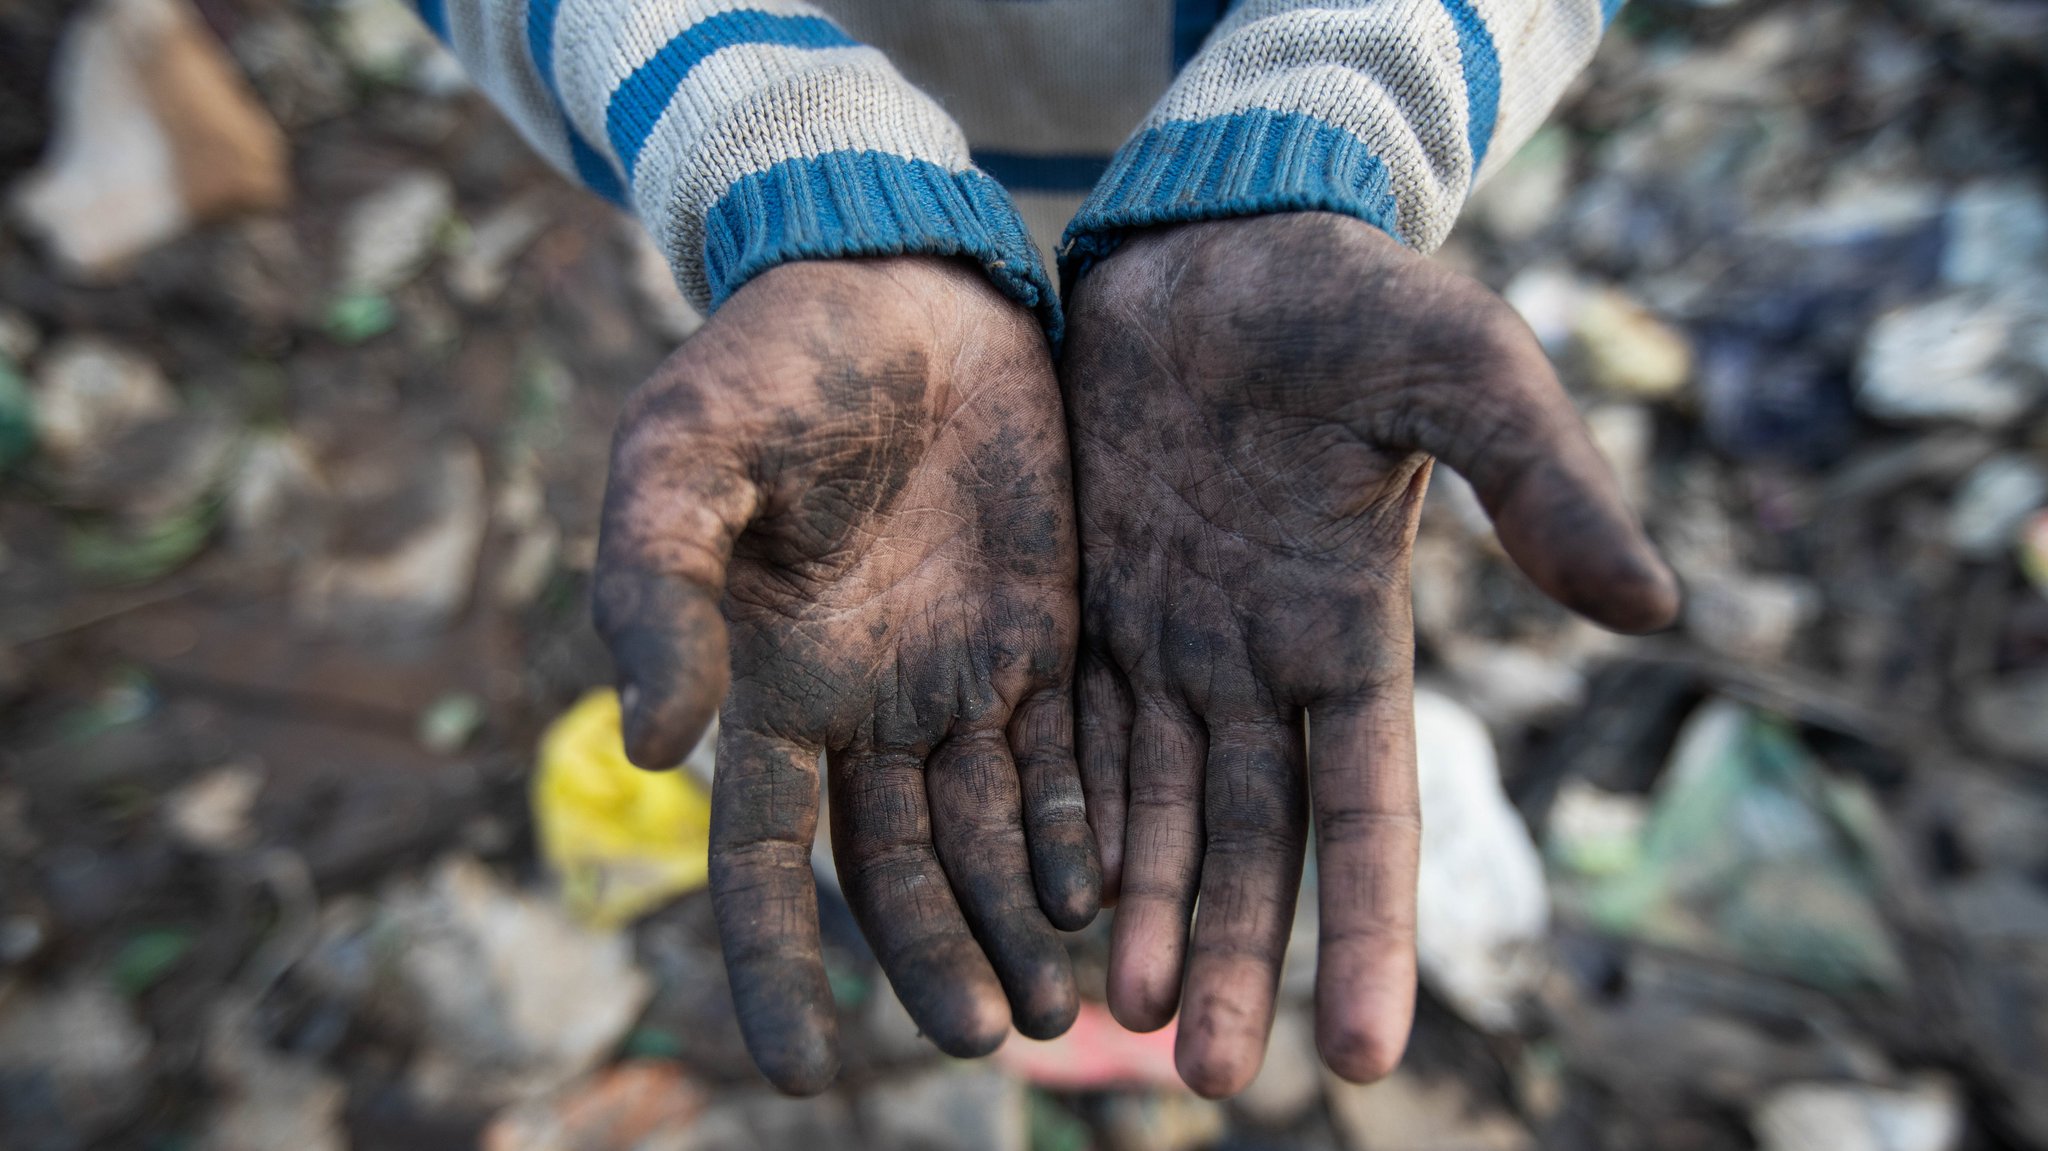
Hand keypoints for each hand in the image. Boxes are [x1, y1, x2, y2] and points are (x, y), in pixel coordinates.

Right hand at [593, 257, 1097, 1092]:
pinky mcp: (1046, 633)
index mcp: (768, 687)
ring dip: (1021, 925)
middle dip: (940, 962)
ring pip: (993, 838)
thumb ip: (654, 591)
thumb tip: (648, 744)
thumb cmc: (768, 365)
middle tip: (993, 1039)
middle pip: (901, 873)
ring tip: (1064, 1013)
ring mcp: (960, 676)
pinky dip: (1081, 828)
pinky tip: (1105, 891)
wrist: (896, 282)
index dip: (775, 970)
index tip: (800, 1075)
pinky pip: (1068, 756)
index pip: (763, 864)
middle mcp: (866, 708)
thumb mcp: (680, 460)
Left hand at [1063, 213, 1677, 1095]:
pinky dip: (1061, 814)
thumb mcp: (1464, 372)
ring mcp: (1168, 641)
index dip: (1367, 929)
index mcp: (1355, 632)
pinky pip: (1070, 731)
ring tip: (1115, 1016)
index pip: (1368, 811)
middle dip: (1236, 954)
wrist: (1214, 244)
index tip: (1364, 1056)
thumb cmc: (1351, 296)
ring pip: (1151, 808)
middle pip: (1249, 839)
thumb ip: (1543, 485)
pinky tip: (1037, 897)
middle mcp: (1259, 664)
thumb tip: (1655, 606)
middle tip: (1207, 1076)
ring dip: (1139, 909)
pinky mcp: (1088, 606)